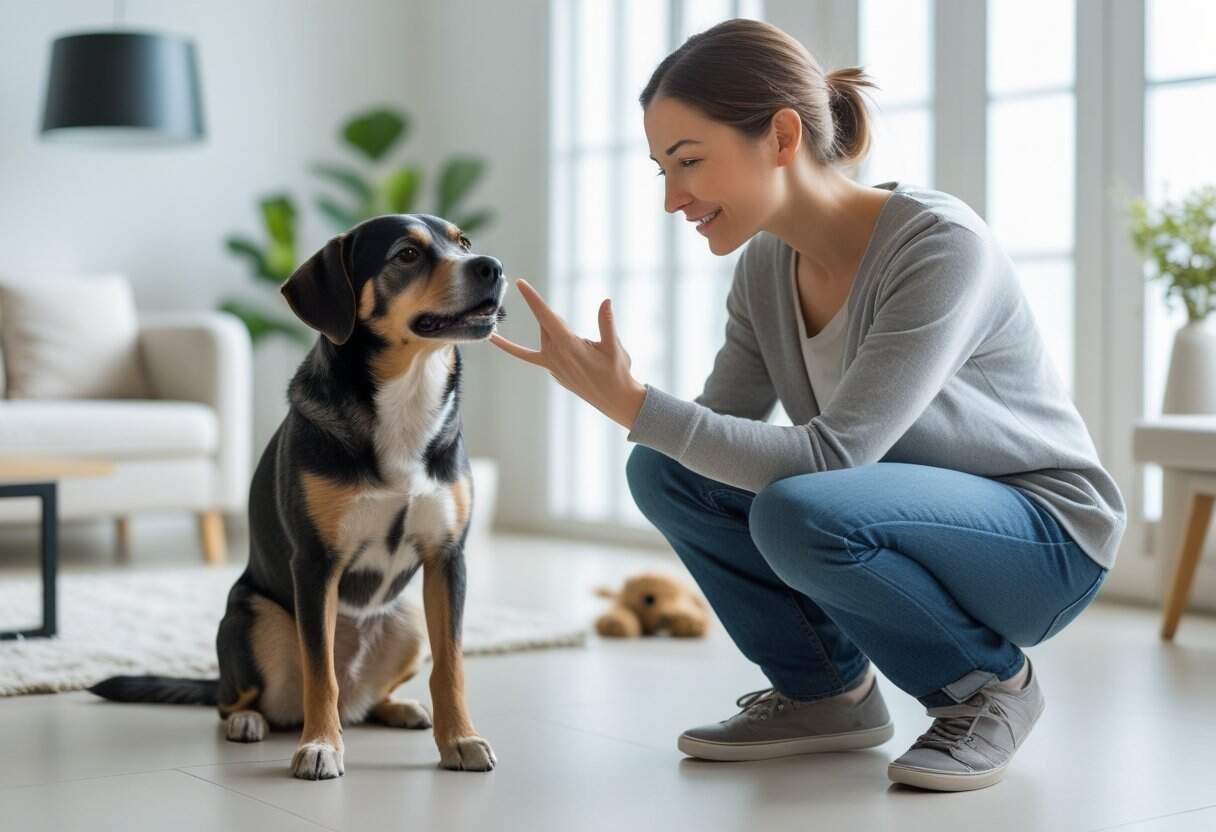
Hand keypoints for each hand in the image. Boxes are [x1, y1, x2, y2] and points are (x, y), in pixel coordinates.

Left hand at [489, 279, 646, 429]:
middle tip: (560, 311)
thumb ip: (607, 323)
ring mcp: (553, 366)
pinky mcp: (554, 373)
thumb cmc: (617, 372)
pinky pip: (535, 358)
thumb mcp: (614, 347)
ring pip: (543, 338)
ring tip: (559, 327)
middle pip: (545, 325)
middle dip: (548, 313)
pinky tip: (515, 342)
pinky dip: (522, 350)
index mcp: (569, 345)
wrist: (615, 400)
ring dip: (549, 328)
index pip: (547, 316)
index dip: (533, 299)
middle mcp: (556, 356)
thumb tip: (606, 300)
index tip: (520, 283)